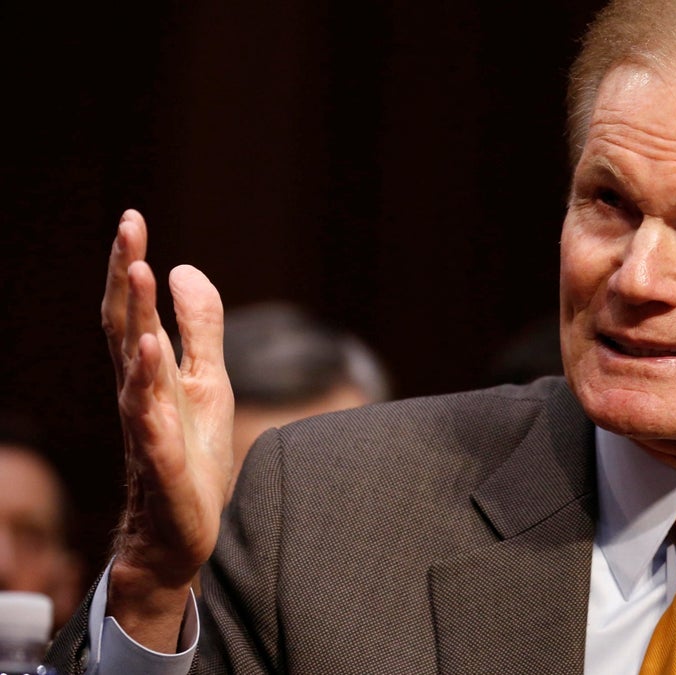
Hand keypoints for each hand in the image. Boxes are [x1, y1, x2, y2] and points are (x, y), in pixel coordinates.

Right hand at [100, 209, 233, 649]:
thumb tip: (184, 268)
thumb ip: (200, 328)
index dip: (132, 266)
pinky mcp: (164, 462)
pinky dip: (150, 389)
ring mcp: (147, 427)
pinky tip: (152, 354)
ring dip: (137, 320)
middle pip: (127, 326)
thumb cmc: (191, 453)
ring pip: (135, 366)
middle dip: (128, 276)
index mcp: (149, 372)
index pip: (134, 310)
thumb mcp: (208, 380)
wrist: (183, 530)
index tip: (133, 220)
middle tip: (130, 229)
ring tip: (141, 274)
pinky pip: (151, 423)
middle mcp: (139, 393)